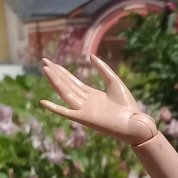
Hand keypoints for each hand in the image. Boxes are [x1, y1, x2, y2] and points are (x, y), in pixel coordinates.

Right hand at [40, 54, 156, 145]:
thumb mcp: (114, 81)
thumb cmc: (127, 105)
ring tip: (45, 70)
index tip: (52, 64)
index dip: (63, 72)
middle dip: (56, 73)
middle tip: (44, 62)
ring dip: (55, 82)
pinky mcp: (84, 118)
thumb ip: (102, 69)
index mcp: (92, 95)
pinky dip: (54, 108)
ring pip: (65, 93)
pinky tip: (43, 102)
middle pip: (67, 85)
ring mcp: (83, 110)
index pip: (73, 82)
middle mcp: (85, 102)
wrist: (134, 122)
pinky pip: (66, 113)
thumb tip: (90, 56)